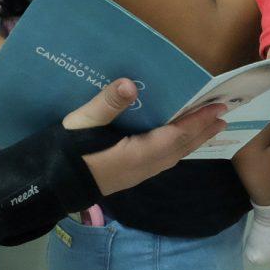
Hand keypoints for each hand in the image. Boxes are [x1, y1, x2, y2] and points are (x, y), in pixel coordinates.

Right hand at [66, 79, 227, 195]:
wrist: (46, 185)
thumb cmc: (64, 152)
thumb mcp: (81, 124)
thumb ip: (107, 104)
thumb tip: (130, 84)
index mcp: (135, 155)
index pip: (174, 136)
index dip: (197, 122)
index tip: (218, 107)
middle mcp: (141, 168)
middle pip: (179, 149)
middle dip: (202, 132)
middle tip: (224, 115)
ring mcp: (135, 175)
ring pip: (172, 156)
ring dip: (191, 141)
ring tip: (208, 127)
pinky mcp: (127, 175)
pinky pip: (162, 160)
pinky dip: (176, 148)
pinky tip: (175, 141)